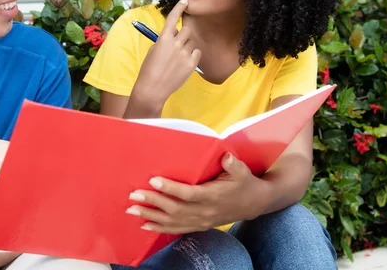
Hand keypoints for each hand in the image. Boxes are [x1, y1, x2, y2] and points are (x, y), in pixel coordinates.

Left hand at [125, 153, 266, 233]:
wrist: (254, 204)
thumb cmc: (244, 183)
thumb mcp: (242, 171)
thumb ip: (233, 164)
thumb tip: (225, 156)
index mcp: (213, 196)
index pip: (188, 194)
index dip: (170, 188)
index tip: (153, 180)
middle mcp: (205, 212)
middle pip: (175, 209)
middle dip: (153, 202)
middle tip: (134, 194)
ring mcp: (201, 221)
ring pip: (172, 222)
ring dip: (150, 216)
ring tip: (132, 209)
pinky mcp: (199, 226)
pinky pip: (176, 230)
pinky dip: (159, 229)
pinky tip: (144, 225)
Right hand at [132, 0, 201, 103]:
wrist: (153, 88)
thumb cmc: (149, 70)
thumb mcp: (153, 51)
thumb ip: (164, 41)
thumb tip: (174, 35)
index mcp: (163, 39)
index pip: (172, 18)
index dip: (179, 7)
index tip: (185, 0)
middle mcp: (175, 44)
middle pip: (186, 30)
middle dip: (183, 35)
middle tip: (177, 45)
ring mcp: (184, 54)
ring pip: (192, 42)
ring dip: (187, 46)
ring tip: (177, 58)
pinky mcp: (191, 64)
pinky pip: (197, 52)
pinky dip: (192, 55)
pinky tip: (184, 62)